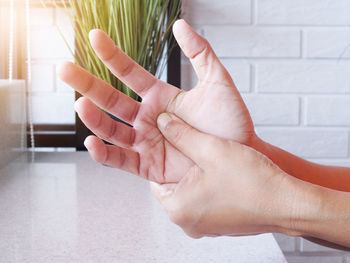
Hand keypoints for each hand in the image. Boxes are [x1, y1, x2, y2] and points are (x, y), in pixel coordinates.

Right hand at [58, 19, 253, 182]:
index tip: (94, 36)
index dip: (112, 55)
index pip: (129, 73)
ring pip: (111, 129)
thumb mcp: (217, 83)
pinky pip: (120, 159)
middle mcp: (147, 118)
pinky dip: (104, 153)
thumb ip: (200, 53)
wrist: (240, 156)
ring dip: (93, 117)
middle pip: (111, 98)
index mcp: (160, 97)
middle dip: (87, 83)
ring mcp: (145, 141)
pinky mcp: (147, 166)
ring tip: (81, 104)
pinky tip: (92, 142)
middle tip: (64, 68)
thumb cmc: (230, 123)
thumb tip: (179, 25)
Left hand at [151, 112, 288, 237]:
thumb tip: (164, 122)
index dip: (164, 157)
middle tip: (193, 148)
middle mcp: (188, 223)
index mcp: (178, 209)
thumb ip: (182, 134)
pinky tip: (224, 174)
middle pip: (174, 185)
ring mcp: (205, 226)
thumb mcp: (212, 149)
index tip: (172, 144)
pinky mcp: (220, 225)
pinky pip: (206, 201)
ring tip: (211, 159)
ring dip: (198, 175)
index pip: (155, 179)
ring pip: (191, 192)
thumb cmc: (253, 184)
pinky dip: (210, 186)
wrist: (289, 205)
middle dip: (182, 165)